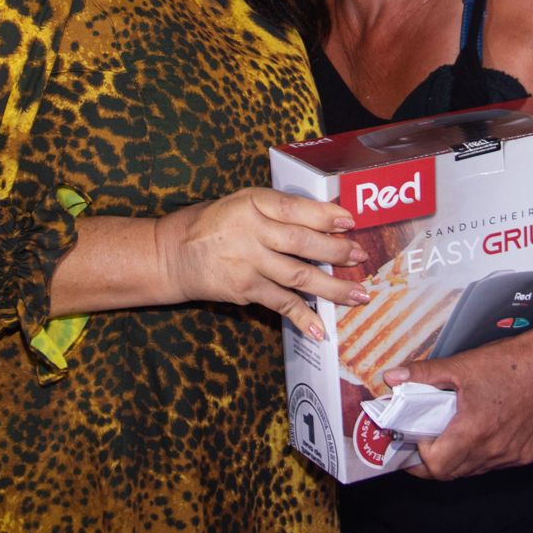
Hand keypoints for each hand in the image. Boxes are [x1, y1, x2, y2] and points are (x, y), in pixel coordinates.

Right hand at [156, 189, 369, 340]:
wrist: (171, 254)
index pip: (294, 208)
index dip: (325, 216)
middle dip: (337, 252)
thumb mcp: (241, 202)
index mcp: (251, 202)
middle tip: (361, 257)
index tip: (350, 221)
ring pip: (298, 275)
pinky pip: (281, 303)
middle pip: (302, 242)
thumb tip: (326, 219)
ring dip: (332, 287)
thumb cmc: (211, 223)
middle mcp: (250, 231)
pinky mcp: (244, 290)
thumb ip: (277, 209)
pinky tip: (321, 330)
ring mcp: (247, 263)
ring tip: (358, 294)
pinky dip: (302, 317)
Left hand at [386, 330, 532, 480]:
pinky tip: (478, 434)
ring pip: (472, 470)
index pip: (436, 465)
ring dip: (457, 459)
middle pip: (451, 472)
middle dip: (433, 461)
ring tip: (449, 435)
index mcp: (473, 431)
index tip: (412, 441)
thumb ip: (423, 374)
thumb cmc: (508, 364)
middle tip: (423, 442)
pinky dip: (480, 455)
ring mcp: (511, 455)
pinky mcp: (525, 454)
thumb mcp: (460, 365)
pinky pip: (494, 464)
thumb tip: (391, 377)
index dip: (419, 456)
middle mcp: (493, 450)